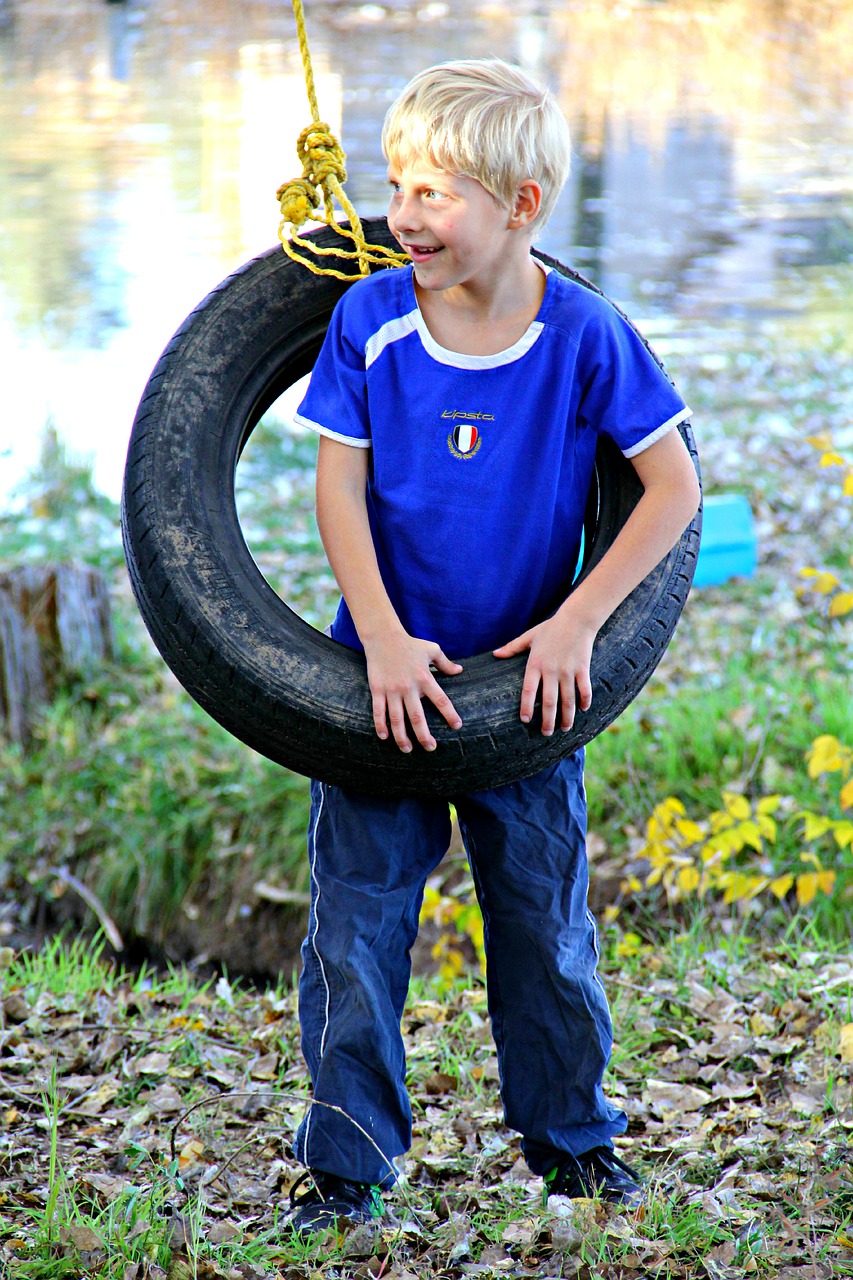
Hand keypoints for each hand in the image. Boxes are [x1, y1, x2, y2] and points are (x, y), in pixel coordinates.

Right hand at [363, 630, 462, 752]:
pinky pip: (378, 712)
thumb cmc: (410, 643)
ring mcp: (392, 690)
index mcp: (425, 678)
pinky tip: (385, 737)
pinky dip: (381, 726)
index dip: (450, 714)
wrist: (383, 637)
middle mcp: (409, 687)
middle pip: (417, 718)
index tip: (456, 726)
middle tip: (431, 748)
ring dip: (402, 737)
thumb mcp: (432, 649)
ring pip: (397, 719)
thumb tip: (460, 670)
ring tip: (408, 749)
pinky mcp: (377, 690)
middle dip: (424, 736)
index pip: (441, 700)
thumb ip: (446, 663)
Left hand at [493, 611, 594, 734]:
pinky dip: (584, 701)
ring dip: (566, 717)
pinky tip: (583, 711)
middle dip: (547, 721)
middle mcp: (551, 670)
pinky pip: (584, 690)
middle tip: (545, 733)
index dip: (526, 706)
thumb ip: (512, 648)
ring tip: (564, 729)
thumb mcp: (529, 637)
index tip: (525, 720)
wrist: (576, 619)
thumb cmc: (551, 628)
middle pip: (548, 702)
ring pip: (567, 700)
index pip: (528, 690)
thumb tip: (495, 654)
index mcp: (535, 664)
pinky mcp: (583, 669)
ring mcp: (568, 671)